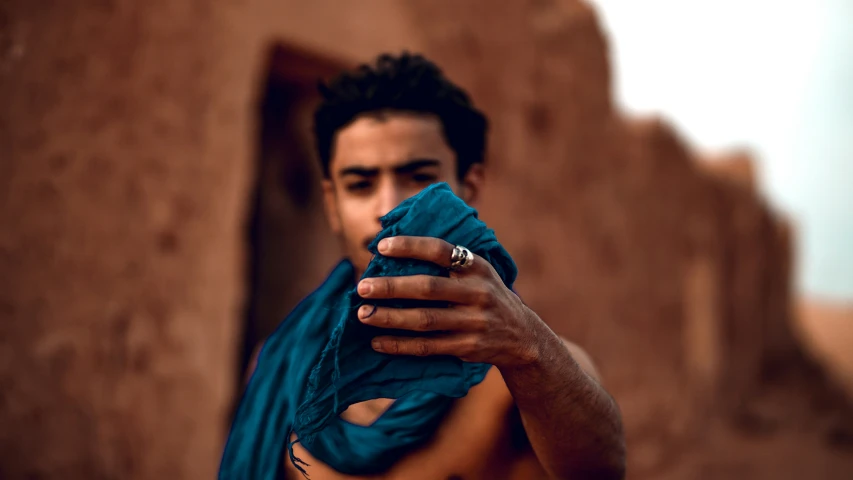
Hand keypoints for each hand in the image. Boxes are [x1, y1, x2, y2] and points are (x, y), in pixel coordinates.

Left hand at [356, 236, 542, 367]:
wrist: (522, 336)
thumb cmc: (486, 295)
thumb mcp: (479, 271)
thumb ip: (449, 261)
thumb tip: (394, 250)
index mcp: (477, 267)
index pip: (440, 251)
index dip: (410, 247)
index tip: (381, 247)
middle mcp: (478, 293)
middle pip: (427, 288)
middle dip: (391, 288)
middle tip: (362, 287)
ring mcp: (474, 322)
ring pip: (424, 320)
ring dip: (390, 318)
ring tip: (363, 315)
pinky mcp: (468, 347)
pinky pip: (428, 347)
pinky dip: (400, 345)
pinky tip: (378, 342)